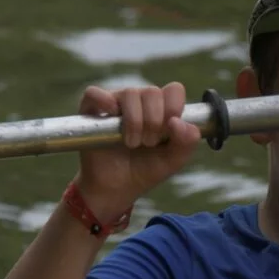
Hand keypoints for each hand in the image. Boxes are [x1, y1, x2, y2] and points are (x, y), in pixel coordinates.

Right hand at [73, 83, 201, 218]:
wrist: (116, 188)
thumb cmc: (146, 170)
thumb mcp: (173, 161)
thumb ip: (187, 142)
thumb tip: (177, 121)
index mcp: (162, 108)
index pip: (173, 90)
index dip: (173, 108)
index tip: (168, 131)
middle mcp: (140, 101)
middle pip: (152, 92)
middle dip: (154, 121)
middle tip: (148, 143)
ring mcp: (115, 103)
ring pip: (129, 93)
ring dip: (134, 122)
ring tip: (132, 144)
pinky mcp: (91, 110)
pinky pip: (94, 93)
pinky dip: (104, 101)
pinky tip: (111, 116)